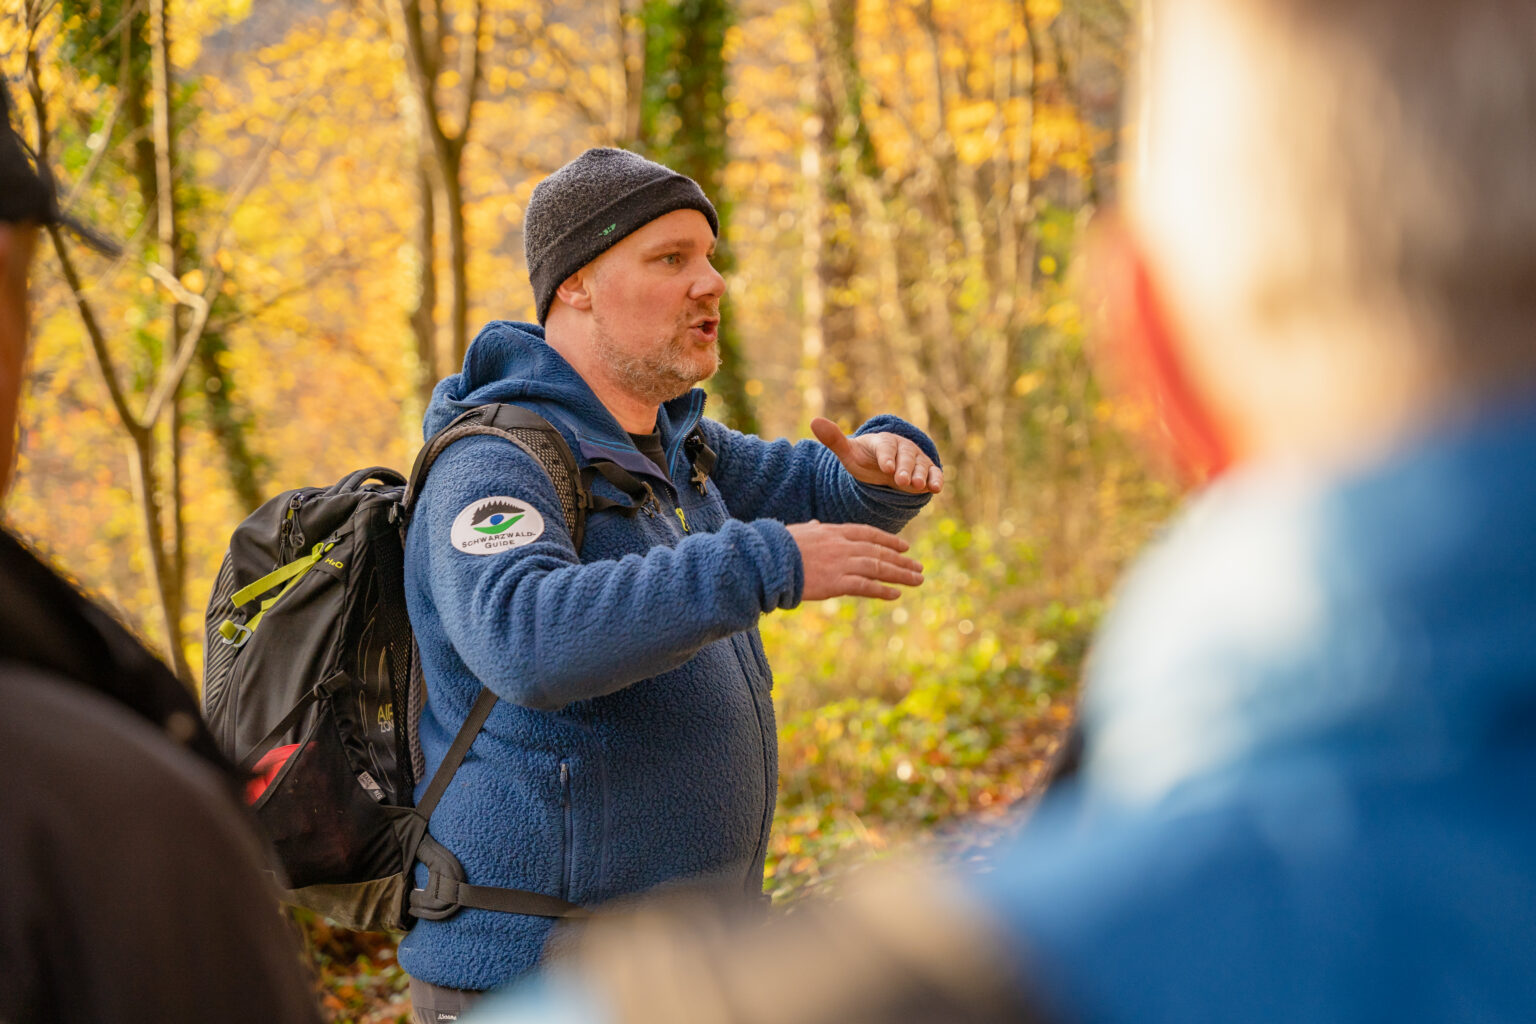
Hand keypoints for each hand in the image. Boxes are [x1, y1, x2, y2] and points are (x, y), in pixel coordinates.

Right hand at [786, 520, 924, 600]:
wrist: (767, 561)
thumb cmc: (777, 547)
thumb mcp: (798, 532)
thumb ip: (811, 529)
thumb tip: (815, 525)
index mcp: (834, 531)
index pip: (868, 533)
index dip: (889, 540)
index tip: (904, 546)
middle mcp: (843, 545)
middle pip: (879, 551)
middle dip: (901, 560)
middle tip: (918, 567)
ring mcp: (841, 563)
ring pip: (878, 568)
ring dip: (900, 574)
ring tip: (917, 579)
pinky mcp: (837, 583)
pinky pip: (866, 586)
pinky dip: (882, 590)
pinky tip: (895, 594)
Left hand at [811, 417, 943, 493]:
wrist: (881, 466)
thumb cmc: (863, 459)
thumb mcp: (849, 453)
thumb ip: (834, 440)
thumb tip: (814, 420)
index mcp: (883, 441)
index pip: (885, 446)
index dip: (886, 456)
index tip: (886, 468)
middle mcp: (902, 447)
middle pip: (906, 455)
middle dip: (904, 468)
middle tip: (901, 481)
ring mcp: (916, 459)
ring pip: (920, 465)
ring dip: (920, 474)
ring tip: (917, 486)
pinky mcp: (927, 470)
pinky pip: (933, 473)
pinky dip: (936, 479)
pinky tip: (936, 489)